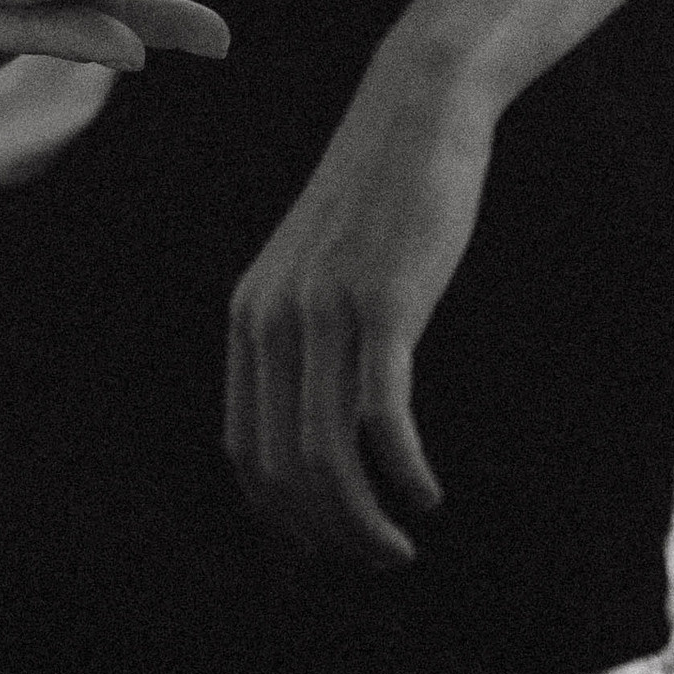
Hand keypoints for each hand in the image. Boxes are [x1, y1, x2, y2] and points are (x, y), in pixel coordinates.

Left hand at [223, 72, 495, 564]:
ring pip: (326, 455)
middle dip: (328, 534)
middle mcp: (272, 318)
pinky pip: (380, 416)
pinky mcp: (382, 303)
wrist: (417, 113)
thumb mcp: (322, 270)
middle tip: (379, 561)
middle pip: (282, 467)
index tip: (331, 548)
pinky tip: (428, 494)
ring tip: (402, 545)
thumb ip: (307, 337)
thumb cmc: (382, 200)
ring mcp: (323, 310)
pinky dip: (403, 472)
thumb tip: (319, 427)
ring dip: (364, 522)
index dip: (284, 517)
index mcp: (250, 317)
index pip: (245, 450)